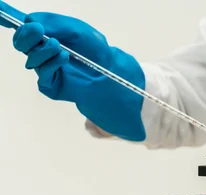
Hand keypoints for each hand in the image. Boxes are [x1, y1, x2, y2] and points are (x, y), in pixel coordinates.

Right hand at [0, 2, 145, 141]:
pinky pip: (43, 75)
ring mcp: (44, 69)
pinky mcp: (50, 85)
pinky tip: (63, 58)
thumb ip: (54, 23)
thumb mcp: (76, 29)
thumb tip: (30, 20)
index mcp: (44, 35)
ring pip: (31, 58)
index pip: (21, 27)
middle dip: (26, 35)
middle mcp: (40, 51)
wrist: (110, 71)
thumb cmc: (94, 49)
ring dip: (43, 50)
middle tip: (38, 31)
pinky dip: (51, 64)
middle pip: (20, 42)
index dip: (11, 20)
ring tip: (59, 47)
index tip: (5, 13)